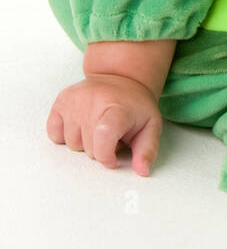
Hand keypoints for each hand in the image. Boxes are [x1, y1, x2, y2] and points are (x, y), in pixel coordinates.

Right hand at [45, 74, 164, 176]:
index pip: (104, 135)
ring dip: (84, 143)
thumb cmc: (135, 107)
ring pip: (71, 144)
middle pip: (88, 148)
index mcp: (118, 108)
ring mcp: (75, 100)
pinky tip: (80, 124)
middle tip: (111, 135)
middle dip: (100, 150)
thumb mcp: (150, 126)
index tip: (113, 159)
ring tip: (96, 128)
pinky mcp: (61, 100)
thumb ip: (147, 150)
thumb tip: (142, 171)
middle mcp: (93, 101)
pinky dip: (65, 135)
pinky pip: (54, 133)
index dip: (106, 155)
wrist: (121, 77)